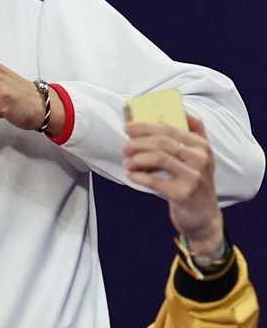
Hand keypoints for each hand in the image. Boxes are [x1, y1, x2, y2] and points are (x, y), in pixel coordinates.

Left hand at [123, 114, 222, 255]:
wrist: (204, 216)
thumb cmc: (195, 182)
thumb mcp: (199, 157)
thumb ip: (191, 134)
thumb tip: (173, 111)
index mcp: (202, 145)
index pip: (170, 128)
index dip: (145, 126)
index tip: (127, 128)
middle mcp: (201, 158)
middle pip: (161, 142)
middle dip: (137, 143)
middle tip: (124, 148)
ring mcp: (193, 176)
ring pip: (157, 158)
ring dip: (136, 159)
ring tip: (127, 163)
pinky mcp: (183, 194)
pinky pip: (153, 180)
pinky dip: (138, 176)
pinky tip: (131, 176)